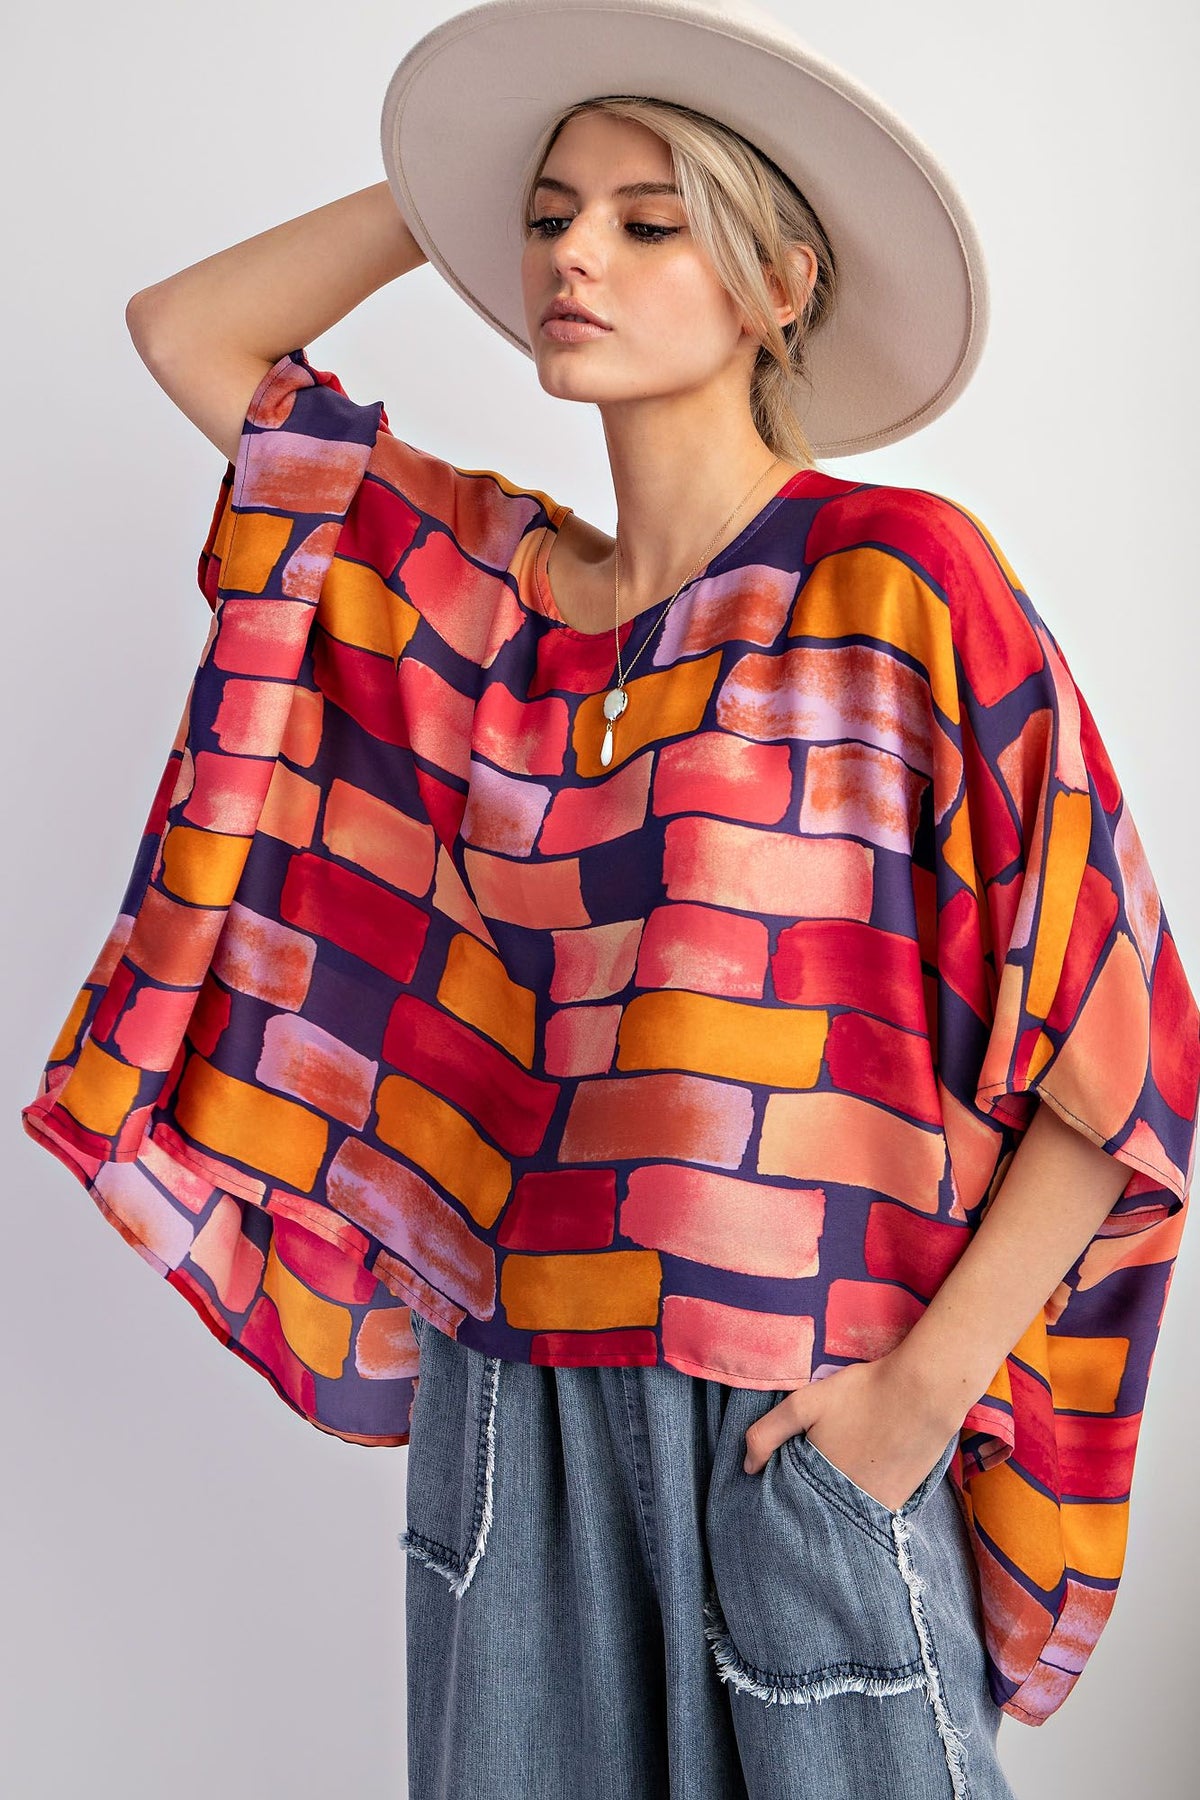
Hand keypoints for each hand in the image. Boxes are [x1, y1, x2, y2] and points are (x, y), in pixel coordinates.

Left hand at [742, 1354, 960, 1513]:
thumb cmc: (862, 1393)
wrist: (924, 1392)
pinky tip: (867, 1470)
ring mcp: (875, 1508)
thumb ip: (768, 1433)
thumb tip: (748, 1468)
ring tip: (845, 1465)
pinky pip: (871, 1510)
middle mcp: (846, 1505)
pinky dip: (864, 1497)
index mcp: (818, 1483)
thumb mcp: (805, 1403)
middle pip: (818, 1508)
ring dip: (838, 1498)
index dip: (787, 1487)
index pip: (791, 1500)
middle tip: (821, 1463)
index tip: (788, 1473)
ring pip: (845, 1511)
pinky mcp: (899, 1504)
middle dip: (812, 1495)